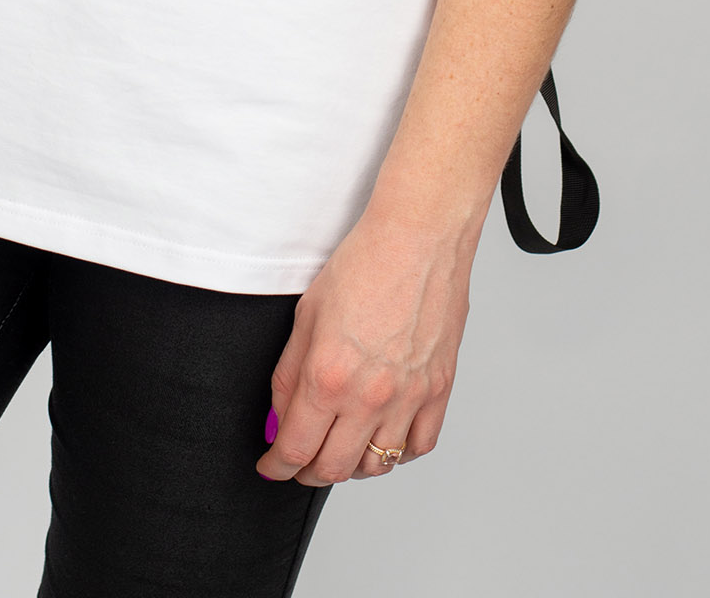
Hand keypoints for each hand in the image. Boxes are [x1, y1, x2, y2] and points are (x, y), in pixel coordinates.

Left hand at [255, 211, 473, 485]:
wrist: (418, 237)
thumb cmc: (363, 263)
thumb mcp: (306, 314)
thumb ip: (289, 374)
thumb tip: (280, 416)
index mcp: (329, 376)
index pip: (295, 448)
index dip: (276, 466)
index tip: (271, 465)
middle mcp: (370, 396)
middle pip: (334, 468)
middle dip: (308, 472)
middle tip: (298, 462)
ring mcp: (408, 397)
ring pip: (377, 465)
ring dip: (351, 465)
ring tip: (339, 447)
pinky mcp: (439, 390)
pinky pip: (418, 445)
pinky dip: (397, 452)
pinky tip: (383, 437)